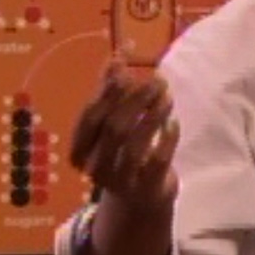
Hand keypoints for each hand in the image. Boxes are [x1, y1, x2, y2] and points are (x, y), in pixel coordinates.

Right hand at [68, 58, 180, 216]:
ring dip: (154, 114)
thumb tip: (118, 55)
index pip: (91, 115)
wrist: (140, 199)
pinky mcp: (147, 188)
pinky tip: (173, 121)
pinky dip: (167, 137)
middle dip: (136, 100)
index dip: (108, 87)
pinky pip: (158, 159)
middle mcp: (96, 168)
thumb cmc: (122, 154)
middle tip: (158, 80)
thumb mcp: (111, 125)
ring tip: (167, 95)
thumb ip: (110, 92)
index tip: (127, 64)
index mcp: (80, 150)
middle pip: (114, 127)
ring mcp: (122, 181)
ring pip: (136, 143)